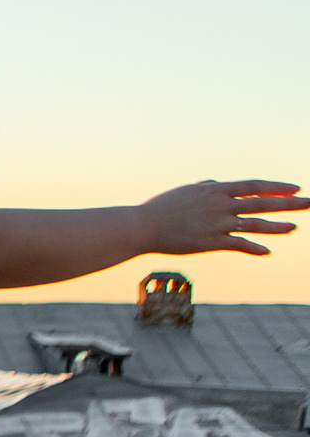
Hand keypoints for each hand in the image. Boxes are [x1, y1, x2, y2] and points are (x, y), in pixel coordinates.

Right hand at [141, 179, 305, 256]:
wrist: (142, 226)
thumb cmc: (159, 209)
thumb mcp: (185, 191)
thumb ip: (205, 187)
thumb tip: (218, 184)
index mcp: (215, 191)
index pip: (254, 186)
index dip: (276, 187)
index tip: (295, 188)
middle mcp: (221, 205)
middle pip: (262, 203)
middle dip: (289, 203)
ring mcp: (217, 224)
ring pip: (255, 224)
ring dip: (277, 226)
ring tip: (295, 227)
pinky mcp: (210, 242)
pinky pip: (238, 244)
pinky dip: (254, 247)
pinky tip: (267, 251)